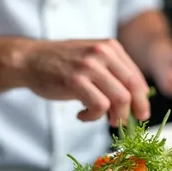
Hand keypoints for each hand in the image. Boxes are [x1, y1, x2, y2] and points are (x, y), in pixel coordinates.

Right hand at [25, 38, 150, 126]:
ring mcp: (89, 66)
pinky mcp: (75, 80)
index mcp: (110, 47)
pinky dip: (93, 116)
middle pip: (132, 88)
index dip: (142, 99)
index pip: (136, 76)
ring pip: (120, 99)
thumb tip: (135, 99)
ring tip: (102, 119)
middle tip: (123, 123)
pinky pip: (99, 106)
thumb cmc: (62, 63)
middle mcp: (103, 53)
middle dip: (133, 111)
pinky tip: (82, 115)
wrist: (30, 59)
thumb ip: (112, 72)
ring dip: (115, 116)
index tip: (141, 113)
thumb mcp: (91, 58)